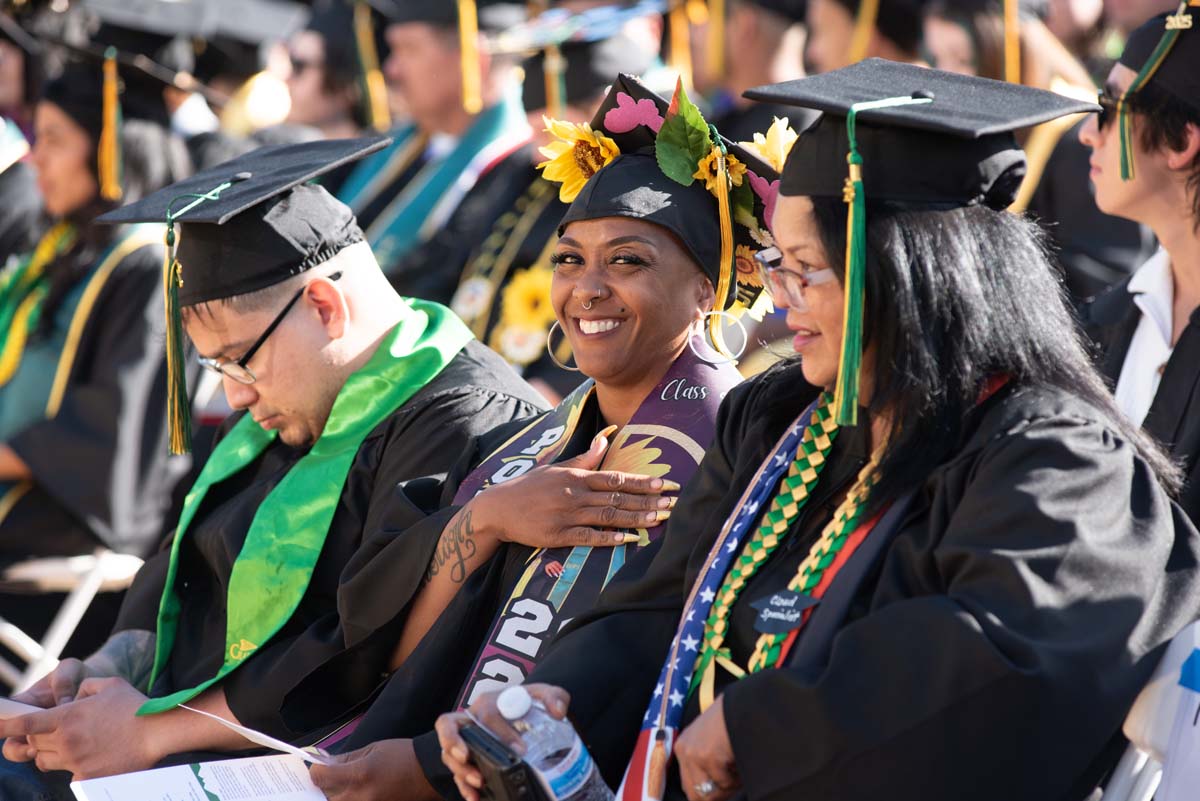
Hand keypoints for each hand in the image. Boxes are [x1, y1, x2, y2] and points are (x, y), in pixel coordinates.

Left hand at [0, 677, 159, 778]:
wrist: (158, 731)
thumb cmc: (136, 705)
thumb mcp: (109, 684)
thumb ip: (85, 687)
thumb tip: (75, 695)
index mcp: (68, 716)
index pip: (25, 725)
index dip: (4, 726)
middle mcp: (66, 740)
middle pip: (33, 744)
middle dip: (38, 739)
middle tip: (58, 732)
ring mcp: (75, 761)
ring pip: (45, 761)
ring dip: (51, 754)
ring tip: (73, 746)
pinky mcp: (86, 777)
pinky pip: (67, 775)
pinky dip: (73, 768)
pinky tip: (91, 759)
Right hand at [5, 659, 101, 754]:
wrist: (100, 686)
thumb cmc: (79, 675)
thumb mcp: (70, 669)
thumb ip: (63, 681)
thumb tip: (63, 704)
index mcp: (27, 703)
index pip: (6, 716)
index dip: (1, 725)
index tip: (7, 729)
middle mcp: (32, 723)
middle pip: (12, 745)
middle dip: (18, 751)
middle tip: (33, 749)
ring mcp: (46, 736)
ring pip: (32, 755)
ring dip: (38, 756)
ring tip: (50, 752)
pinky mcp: (63, 745)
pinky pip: (53, 759)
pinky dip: (60, 759)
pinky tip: (72, 754)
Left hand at [310, 739, 436, 800]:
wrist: (428, 772)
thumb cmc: (403, 756)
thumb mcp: (372, 750)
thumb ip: (346, 759)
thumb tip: (325, 763)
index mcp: (360, 774)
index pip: (321, 777)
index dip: (315, 771)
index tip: (318, 768)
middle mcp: (361, 796)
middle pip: (325, 799)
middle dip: (322, 789)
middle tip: (327, 781)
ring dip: (337, 796)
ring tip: (344, 788)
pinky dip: (351, 799)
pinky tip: (355, 792)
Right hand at [435, 683, 570, 800]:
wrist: (519, 715)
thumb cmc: (526, 704)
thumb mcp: (542, 695)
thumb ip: (554, 696)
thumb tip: (558, 712)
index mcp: (488, 703)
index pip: (487, 714)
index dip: (500, 732)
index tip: (519, 750)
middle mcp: (471, 720)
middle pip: (451, 729)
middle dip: (458, 746)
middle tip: (473, 762)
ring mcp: (464, 741)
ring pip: (448, 753)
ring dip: (460, 769)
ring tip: (479, 782)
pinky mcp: (465, 760)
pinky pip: (456, 773)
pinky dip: (463, 787)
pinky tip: (475, 797)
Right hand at [468, 427, 677, 549]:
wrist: (498, 508)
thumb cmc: (529, 486)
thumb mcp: (557, 467)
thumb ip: (585, 457)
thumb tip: (607, 437)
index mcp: (577, 476)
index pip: (616, 478)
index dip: (642, 482)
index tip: (665, 484)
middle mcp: (575, 494)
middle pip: (618, 497)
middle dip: (648, 501)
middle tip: (673, 504)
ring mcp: (566, 514)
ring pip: (607, 516)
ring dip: (635, 518)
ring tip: (659, 520)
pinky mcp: (557, 535)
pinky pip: (587, 536)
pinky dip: (608, 537)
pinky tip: (627, 539)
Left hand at [674, 695, 739, 800]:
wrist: (742, 703)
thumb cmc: (731, 720)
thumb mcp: (708, 739)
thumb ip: (703, 762)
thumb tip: (708, 793)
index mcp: (682, 747)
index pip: (688, 786)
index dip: (706, 793)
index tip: (721, 792)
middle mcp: (684, 751)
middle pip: (695, 794)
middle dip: (716, 795)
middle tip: (733, 787)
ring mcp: (695, 754)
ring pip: (710, 793)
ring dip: (728, 787)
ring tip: (738, 771)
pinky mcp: (708, 757)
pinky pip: (725, 783)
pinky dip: (737, 778)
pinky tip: (741, 761)